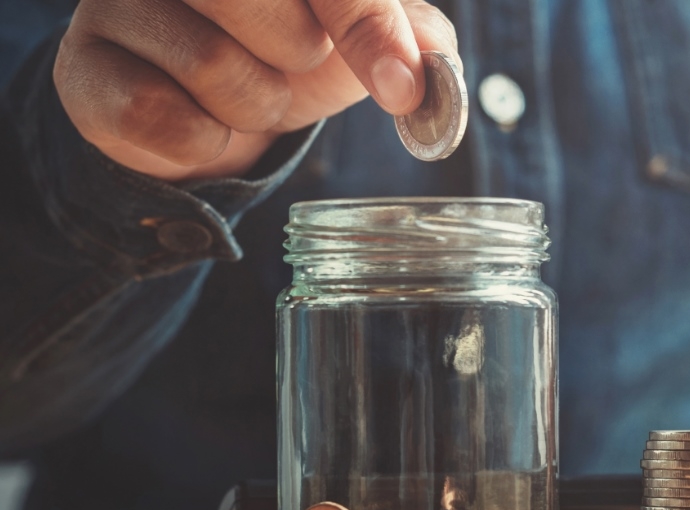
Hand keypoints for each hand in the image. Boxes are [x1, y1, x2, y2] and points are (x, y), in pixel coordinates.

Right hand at [54, 0, 459, 180]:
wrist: (198, 110)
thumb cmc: (282, 54)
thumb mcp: (358, 38)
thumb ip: (408, 36)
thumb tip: (434, 64)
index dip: (366, 25)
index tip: (401, 87)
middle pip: (263, 11)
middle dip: (296, 61)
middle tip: (283, 62)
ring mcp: (116, 2)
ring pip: (215, 67)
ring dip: (251, 106)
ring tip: (237, 92)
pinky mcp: (82, 67)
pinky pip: (163, 119)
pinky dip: (201, 142)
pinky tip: (191, 118)